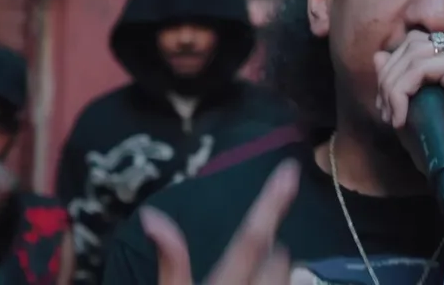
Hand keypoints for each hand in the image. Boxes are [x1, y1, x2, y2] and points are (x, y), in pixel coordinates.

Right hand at [143, 160, 298, 284]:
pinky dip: (287, 284)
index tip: (289, 169)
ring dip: (278, 272)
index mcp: (223, 284)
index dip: (272, 202)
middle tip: (244, 269)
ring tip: (255, 281)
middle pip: (279, 254)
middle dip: (268, 253)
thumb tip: (150, 216)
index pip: (251, 239)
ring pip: (293, 272)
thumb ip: (170, 261)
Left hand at [374, 32, 443, 210]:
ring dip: (393, 86)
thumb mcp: (417, 112)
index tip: (385, 107)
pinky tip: (401, 119)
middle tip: (385, 112)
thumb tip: (377, 55)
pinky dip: (402, 91)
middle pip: (414, 43)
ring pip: (415, 53)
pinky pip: (422, 67)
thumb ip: (400, 82)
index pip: (419, 45)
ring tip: (392, 116)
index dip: (395, 70)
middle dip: (390, 77)